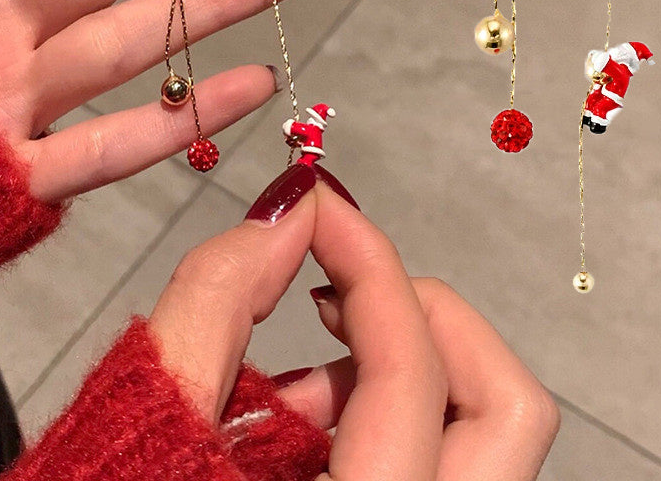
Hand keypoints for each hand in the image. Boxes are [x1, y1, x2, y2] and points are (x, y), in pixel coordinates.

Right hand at [149, 175, 559, 479]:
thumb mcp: (154, 420)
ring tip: (291, 380)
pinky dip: (378, 413)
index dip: (369, 263)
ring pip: (481, 436)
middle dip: (420, 313)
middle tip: (338, 287)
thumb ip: (211, 305)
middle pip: (506, 412)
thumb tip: (287, 213)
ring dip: (393, 368)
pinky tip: (295, 422)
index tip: (320, 205)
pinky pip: (437, 460)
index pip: (410, 373)